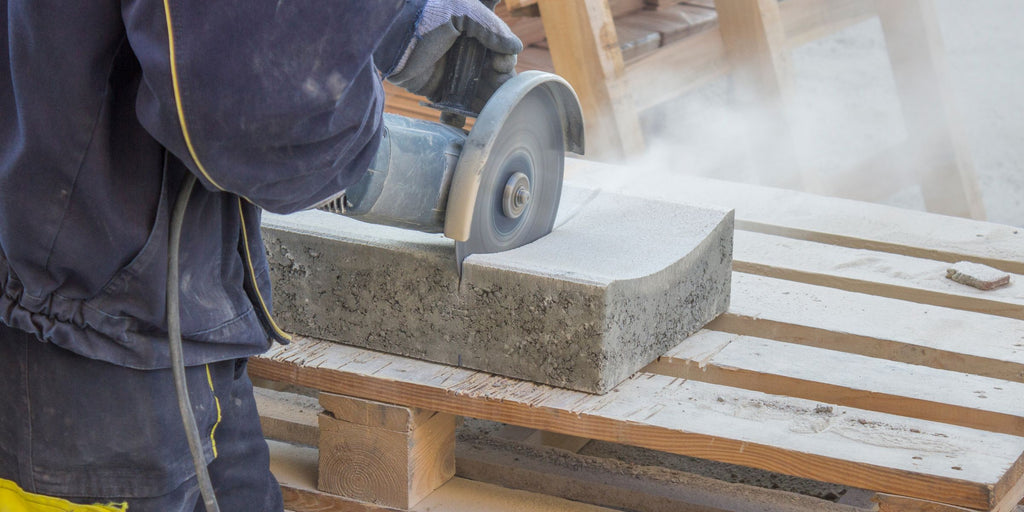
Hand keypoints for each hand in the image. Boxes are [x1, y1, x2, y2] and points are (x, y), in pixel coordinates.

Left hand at [388, 0, 522, 109]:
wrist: (393, 33)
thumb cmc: (428, 15)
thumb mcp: (464, 12)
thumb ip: (492, 28)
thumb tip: (516, 48)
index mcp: (475, 36)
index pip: (502, 54)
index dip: (506, 62)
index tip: (500, 65)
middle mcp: (466, 56)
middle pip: (493, 78)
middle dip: (500, 87)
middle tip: (499, 93)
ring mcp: (452, 75)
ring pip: (478, 95)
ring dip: (487, 105)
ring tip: (491, 111)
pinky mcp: (437, 92)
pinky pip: (455, 109)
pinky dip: (462, 117)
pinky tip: (467, 120)